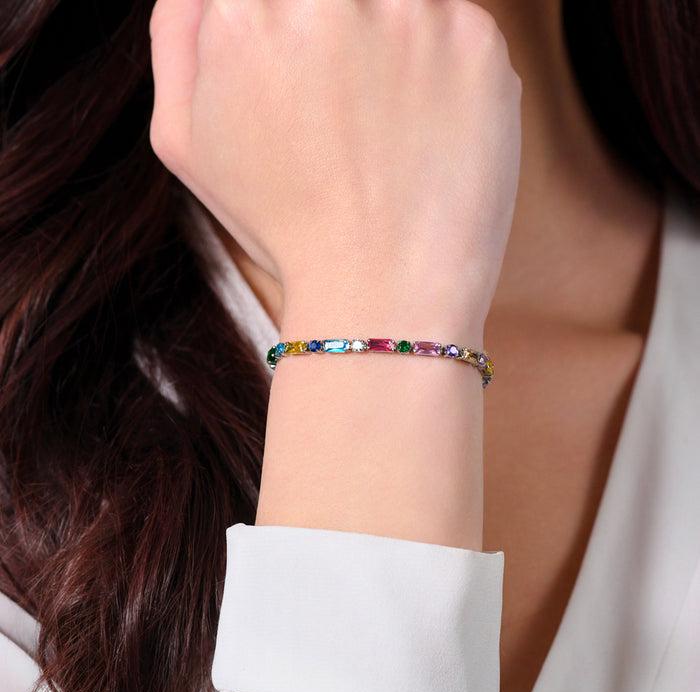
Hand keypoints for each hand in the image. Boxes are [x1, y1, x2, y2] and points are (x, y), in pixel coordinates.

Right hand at [149, 0, 521, 329]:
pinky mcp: (476, 42)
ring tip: (385, 124)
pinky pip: (455, 28)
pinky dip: (443, 73)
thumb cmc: (283, 226)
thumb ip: (177, 36)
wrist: (381, 290)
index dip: (288, 39)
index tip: (303, 77)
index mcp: (241, 16)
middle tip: (347, 102)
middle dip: (337, 33)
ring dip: (390, 44)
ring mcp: (408, 14)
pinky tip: (427, 133)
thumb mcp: (186, 142)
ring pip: (396, 0)